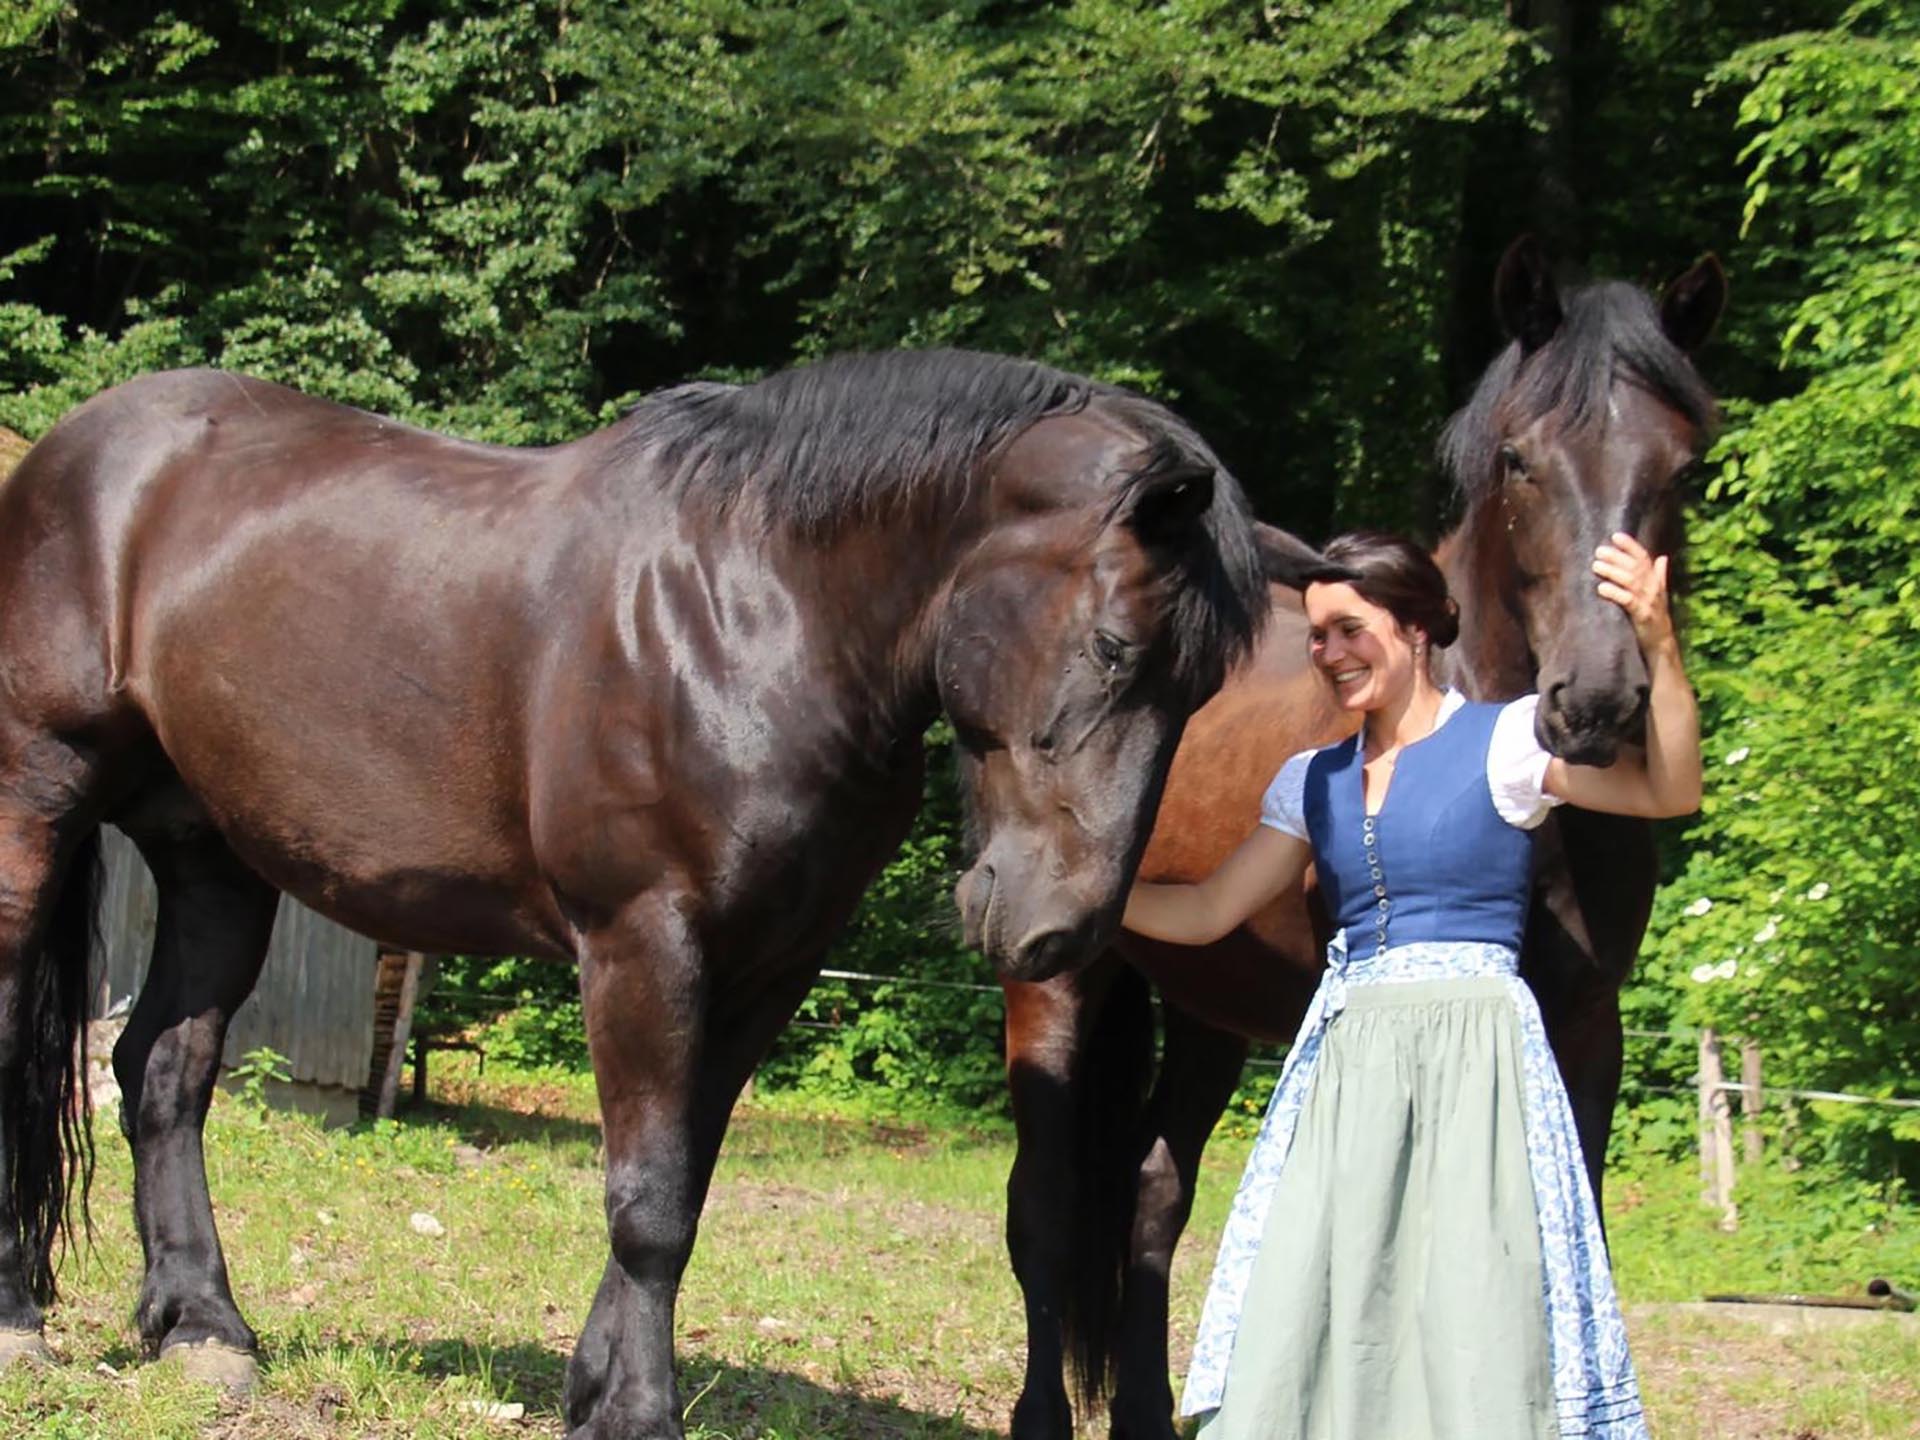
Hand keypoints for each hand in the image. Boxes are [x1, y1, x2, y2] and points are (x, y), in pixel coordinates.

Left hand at [1593, 532, 1674, 650]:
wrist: (1661, 644)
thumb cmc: (1655, 618)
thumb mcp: (1659, 595)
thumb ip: (1659, 576)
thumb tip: (1663, 557)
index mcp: (1656, 582)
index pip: (1644, 558)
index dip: (1631, 546)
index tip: (1615, 536)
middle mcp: (1654, 589)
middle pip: (1635, 567)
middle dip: (1617, 557)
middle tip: (1599, 551)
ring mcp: (1649, 602)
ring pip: (1631, 581)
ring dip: (1613, 572)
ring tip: (1596, 566)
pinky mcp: (1643, 616)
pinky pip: (1628, 601)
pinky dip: (1615, 593)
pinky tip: (1602, 588)